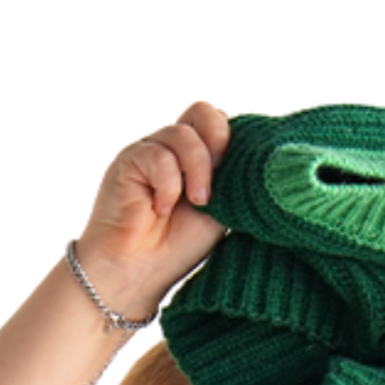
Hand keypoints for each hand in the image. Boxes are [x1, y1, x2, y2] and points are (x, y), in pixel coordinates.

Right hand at [77, 104, 232, 314]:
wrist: (139, 272)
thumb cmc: (178, 247)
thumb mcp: (220, 209)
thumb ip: (231, 179)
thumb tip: (254, 155)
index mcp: (197, 156)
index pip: (219, 122)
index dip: (231, 140)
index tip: (237, 177)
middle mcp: (173, 147)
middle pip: (203, 112)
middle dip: (218, 142)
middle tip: (218, 183)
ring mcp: (151, 150)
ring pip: (183, 134)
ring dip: (197, 170)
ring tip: (196, 202)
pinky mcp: (130, 159)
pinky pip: (158, 156)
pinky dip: (168, 185)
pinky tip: (161, 209)